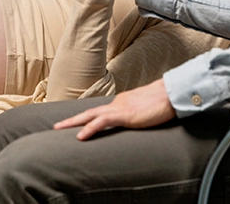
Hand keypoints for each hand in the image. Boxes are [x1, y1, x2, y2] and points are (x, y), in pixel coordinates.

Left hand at [53, 78, 175, 139]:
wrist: (172, 93)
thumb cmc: (164, 102)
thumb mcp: (147, 110)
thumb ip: (138, 115)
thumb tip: (136, 120)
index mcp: (122, 102)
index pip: (101, 111)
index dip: (87, 118)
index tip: (76, 124)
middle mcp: (117, 103)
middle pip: (90, 111)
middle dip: (72, 119)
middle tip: (57, 126)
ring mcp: (120, 108)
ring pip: (90, 115)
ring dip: (73, 122)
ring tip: (58, 129)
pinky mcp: (124, 114)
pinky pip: (102, 122)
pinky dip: (89, 129)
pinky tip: (80, 136)